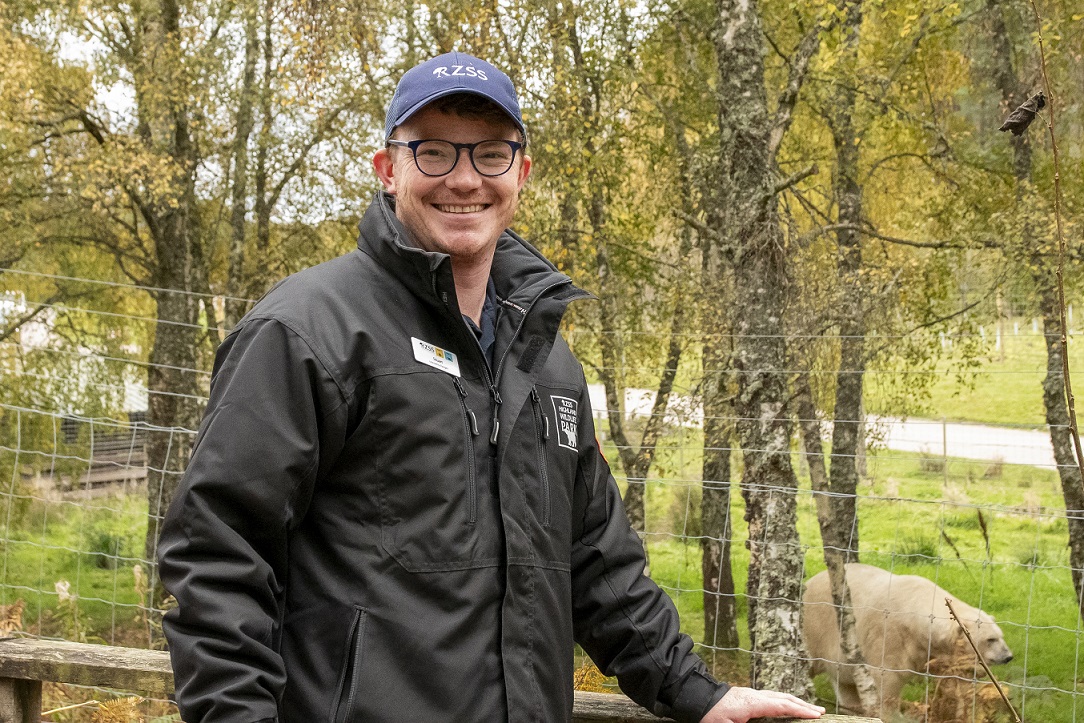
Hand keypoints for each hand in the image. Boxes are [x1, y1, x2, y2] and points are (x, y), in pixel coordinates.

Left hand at [701, 686, 824, 722]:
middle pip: (784, 698)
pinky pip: (772, 697)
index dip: (799, 710)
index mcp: (752, 703)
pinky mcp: (748, 696)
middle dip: (803, 705)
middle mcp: (755, 695)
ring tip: (809, 708)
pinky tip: (787, 706)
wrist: (696, 697)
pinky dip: (784, 701)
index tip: (816, 715)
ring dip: (795, 702)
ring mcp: (751, 694)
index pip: (781, 706)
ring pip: (778, 696)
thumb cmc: (710, 715)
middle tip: (820, 712)